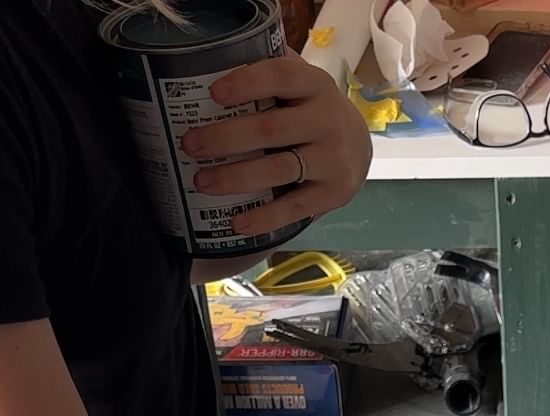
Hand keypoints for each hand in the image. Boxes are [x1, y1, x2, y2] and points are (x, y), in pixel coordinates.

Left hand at [181, 55, 371, 225]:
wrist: (359, 148)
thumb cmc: (311, 111)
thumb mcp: (300, 85)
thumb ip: (269, 71)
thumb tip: (213, 59)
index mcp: (315, 85)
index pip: (280, 76)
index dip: (246, 83)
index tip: (213, 93)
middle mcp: (328, 120)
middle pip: (271, 129)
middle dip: (226, 138)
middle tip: (190, 145)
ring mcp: (333, 160)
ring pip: (279, 170)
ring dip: (236, 177)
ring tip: (203, 182)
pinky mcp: (333, 194)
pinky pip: (295, 208)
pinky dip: (265, 217)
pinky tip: (238, 222)